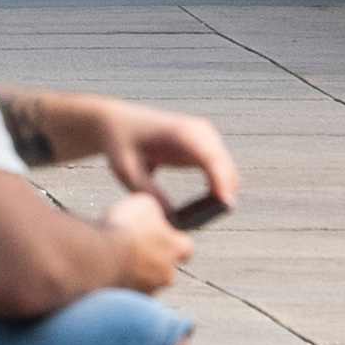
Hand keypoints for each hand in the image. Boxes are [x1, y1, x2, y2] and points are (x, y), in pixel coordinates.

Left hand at [17, 90, 238, 221]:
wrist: (117, 123)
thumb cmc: (120, 146)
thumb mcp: (127, 172)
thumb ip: (148, 193)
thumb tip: (172, 219)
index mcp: (180, 133)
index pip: (210, 157)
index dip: (221, 181)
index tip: (225, 206)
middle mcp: (199, 131)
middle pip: (224, 166)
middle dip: (224, 193)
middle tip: (209, 220)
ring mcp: (205, 137)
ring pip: (227, 170)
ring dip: (223, 192)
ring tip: (206, 216)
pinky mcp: (205, 146)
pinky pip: (221, 170)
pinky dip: (219, 187)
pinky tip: (208, 205)